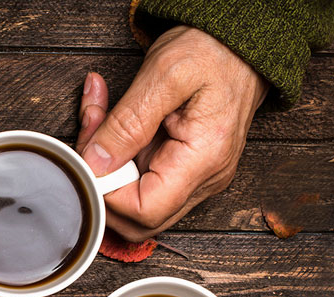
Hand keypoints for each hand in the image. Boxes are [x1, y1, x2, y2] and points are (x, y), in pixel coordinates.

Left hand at [77, 26, 268, 241]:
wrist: (243, 41)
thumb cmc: (214, 49)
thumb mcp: (165, 73)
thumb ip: (127, 122)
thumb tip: (96, 163)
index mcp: (204, 159)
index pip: (144, 211)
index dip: (108, 193)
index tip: (92, 156)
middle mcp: (204, 179)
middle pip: (139, 218)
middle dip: (103, 182)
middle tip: (91, 134)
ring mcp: (196, 178)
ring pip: (135, 200)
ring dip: (106, 166)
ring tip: (99, 117)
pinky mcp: (185, 168)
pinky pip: (143, 179)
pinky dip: (118, 155)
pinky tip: (110, 122)